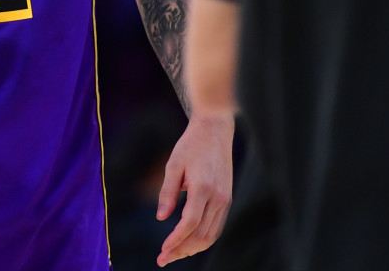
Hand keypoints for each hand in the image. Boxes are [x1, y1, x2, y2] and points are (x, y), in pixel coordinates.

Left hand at [156, 114, 233, 265]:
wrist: (215, 131)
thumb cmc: (191, 146)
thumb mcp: (174, 165)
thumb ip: (167, 192)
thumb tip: (161, 218)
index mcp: (203, 188)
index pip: (189, 223)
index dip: (175, 240)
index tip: (162, 251)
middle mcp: (218, 197)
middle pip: (201, 234)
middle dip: (182, 250)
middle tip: (163, 259)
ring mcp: (226, 200)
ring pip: (211, 234)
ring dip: (192, 248)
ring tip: (173, 255)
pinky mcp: (227, 200)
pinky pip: (216, 226)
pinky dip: (202, 238)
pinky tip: (189, 243)